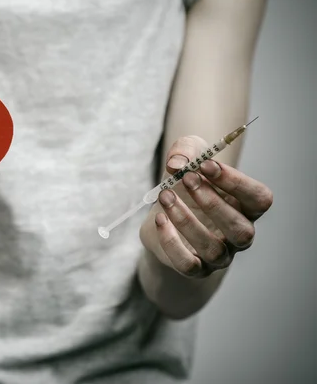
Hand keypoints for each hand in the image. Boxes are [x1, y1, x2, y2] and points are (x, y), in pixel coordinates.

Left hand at [139, 136, 272, 277]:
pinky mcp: (194, 268)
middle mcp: (238, 235)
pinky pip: (187, 264)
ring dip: (186, 220)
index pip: (259, 199)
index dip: (236, 182)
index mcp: (246, 207)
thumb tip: (177, 162)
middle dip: (212, 202)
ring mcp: (218, 256)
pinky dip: (171, 241)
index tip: (206, 164)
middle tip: (186, 178)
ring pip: (212, 248)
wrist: (163, 219)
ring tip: (165, 196)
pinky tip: (159, 219)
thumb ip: (185, 150)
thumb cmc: (184, 188)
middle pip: (241, 228)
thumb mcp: (186, 160)